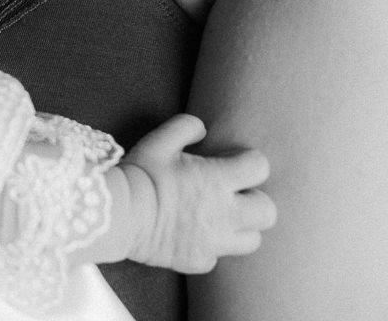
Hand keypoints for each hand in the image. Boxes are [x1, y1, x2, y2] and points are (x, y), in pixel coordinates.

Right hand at [121, 114, 276, 273]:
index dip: (250, 163)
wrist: (119, 213)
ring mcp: (214, 242)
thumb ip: (186, 127)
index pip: (260, 167)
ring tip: (220, 219)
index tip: (234, 164)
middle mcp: (225, 213)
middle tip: (234, 195)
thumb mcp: (160, 140)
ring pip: (252, 240)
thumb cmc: (141, 173)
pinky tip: (193, 236)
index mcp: (218, 179)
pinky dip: (210, 248)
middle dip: (255, 200)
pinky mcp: (199, 261)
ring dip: (241, 228)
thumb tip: (203, 129)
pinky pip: (218, 257)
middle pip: (268, 211)